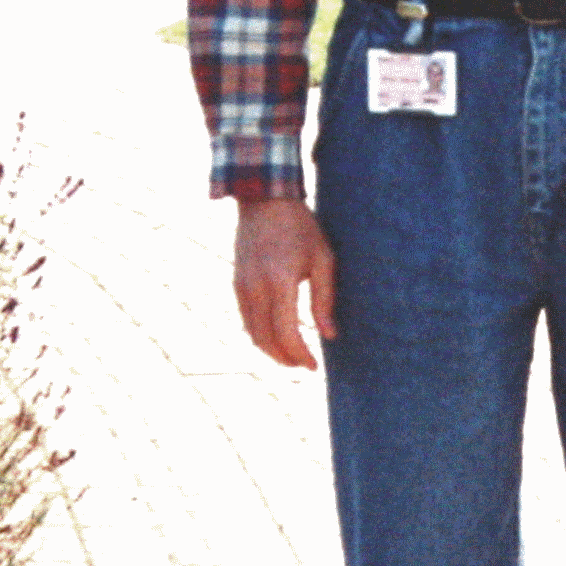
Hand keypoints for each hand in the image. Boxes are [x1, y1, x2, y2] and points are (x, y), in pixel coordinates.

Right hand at [232, 196, 338, 369]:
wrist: (265, 201)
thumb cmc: (301, 228)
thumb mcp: (322, 259)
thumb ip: (324, 299)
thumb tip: (329, 335)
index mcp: (280, 281)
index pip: (286, 333)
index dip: (300, 355)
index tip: (314, 365)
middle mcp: (255, 287)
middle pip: (265, 340)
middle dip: (285, 359)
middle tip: (304, 365)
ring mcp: (241, 286)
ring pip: (252, 333)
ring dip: (271, 351)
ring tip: (292, 355)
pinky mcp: (236, 283)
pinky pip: (246, 319)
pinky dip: (260, 335)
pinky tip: (277, 336)